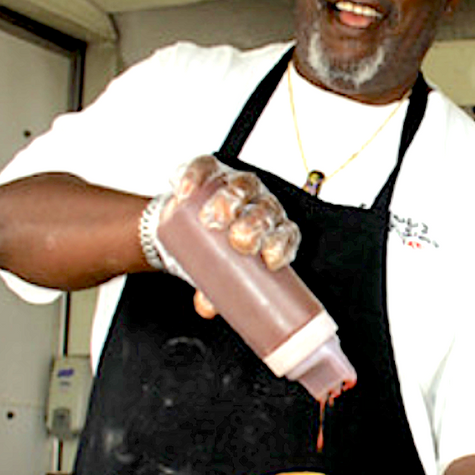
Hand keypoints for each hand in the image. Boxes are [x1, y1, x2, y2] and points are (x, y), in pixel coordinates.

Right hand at [154, 156, 300, 317]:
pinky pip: (206, 167)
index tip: (270, 260)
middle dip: (255, 224)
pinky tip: (187, 190)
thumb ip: (215, 293)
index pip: (287, 235)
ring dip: (230, 199)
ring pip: (243, 185)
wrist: (188, 233)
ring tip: (213, 216)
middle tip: (238, 240)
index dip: (281, 245)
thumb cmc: (215, 256)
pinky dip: (195, 176)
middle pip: (267, 209)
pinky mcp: (212, 171)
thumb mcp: (219, 276)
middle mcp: (261, 204)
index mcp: (273, 232)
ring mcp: (238, 185)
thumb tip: (207, 308)